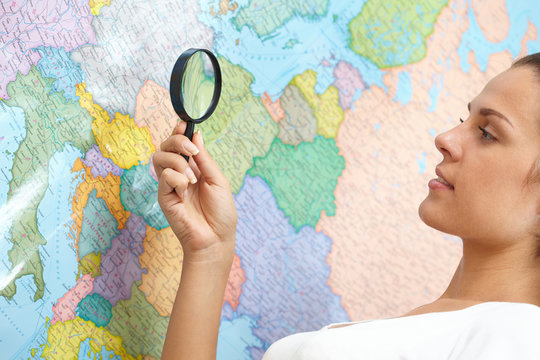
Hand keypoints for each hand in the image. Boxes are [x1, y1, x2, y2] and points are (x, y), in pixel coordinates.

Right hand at [153, 121, 236, 264]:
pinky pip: (163, 176)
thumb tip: (197, 136)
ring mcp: (170, 185)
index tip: (184, 124)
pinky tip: (186, 190)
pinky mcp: (164, 196)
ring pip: (160, 157)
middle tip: (191, 151)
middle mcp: (179, 174)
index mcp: (194, 169)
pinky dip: (176, 178)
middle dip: (176, 141)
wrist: (215, 238)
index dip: (179, 132)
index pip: (179, 145)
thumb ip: (204, 159)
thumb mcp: (217, 180)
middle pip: (166, 146)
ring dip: (177, 161)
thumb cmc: (220, 212)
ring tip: (192, 178)